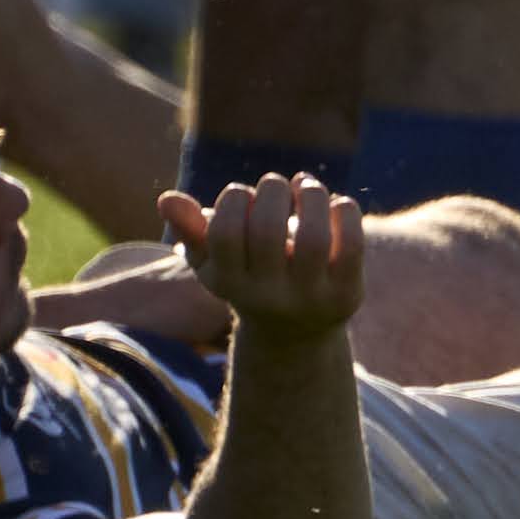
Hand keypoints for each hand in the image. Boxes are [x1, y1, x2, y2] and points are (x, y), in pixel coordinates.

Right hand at [163, 171, 366, 341]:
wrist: (295, 333)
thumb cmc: (249, 277)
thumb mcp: (215, 260)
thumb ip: (193, 230)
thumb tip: (167, 199)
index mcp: (229, 282)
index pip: (226, 233)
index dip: (236, 199)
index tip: (245, 195)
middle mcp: (266, 295)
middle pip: (268, 232)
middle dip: (273, 191)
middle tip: (277, 185)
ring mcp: (308, 296)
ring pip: (313, 238)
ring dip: (312, 196)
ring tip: (306, 186)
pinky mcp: (346, 294)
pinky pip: (352, 246)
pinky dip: (345, 211)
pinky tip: (334, 204)